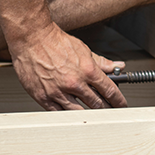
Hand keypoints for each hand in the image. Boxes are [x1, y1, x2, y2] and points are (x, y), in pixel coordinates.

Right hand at [9, 22, 127, 110]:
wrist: (32, 39)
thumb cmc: (56, 42)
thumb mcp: (84, 50)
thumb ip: (102, 62)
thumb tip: (117, 67)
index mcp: (87, 71)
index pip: (110, 90)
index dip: (118, 100)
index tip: (121, 104)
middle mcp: (74, 83)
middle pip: (97, 104)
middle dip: (106, 109)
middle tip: (110, 110)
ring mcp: (59, 92)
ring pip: (79, 112)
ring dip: (89, 114)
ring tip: (94, 114)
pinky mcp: (44, 97)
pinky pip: (59, 113)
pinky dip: (68, 115)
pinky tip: (73, 113)